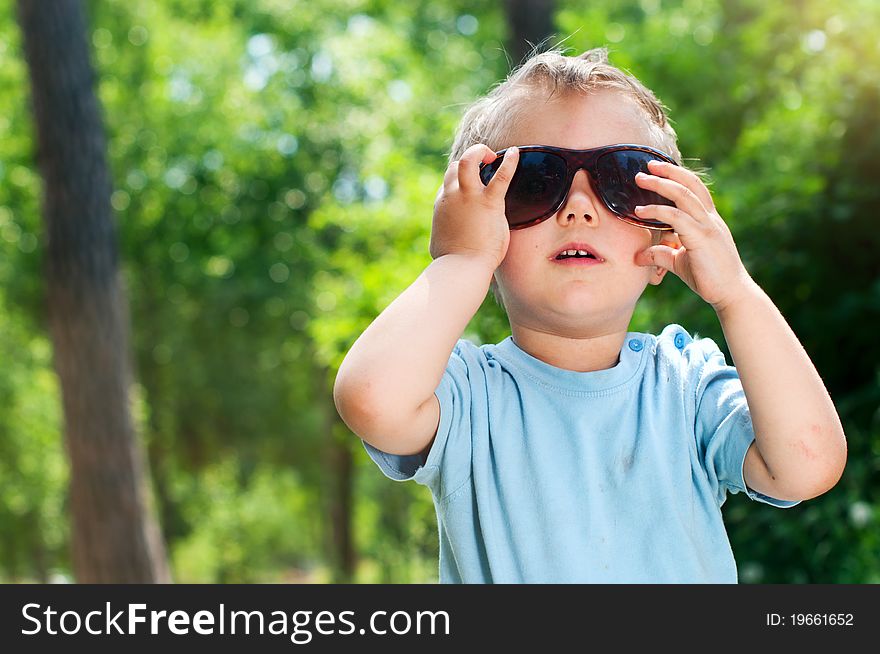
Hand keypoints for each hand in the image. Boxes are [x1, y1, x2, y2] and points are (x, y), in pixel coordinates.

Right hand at [429, 144, 518, 269]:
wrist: (461, 267)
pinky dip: (509, 162)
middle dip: (469, 161)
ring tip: (492, 156)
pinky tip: (516, 152)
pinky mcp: (489, 203)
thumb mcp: (440, 242)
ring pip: (468, 160)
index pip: (449, 183)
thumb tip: (445, 238)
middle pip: (455, 166)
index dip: (460, 182)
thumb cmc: (452, 261)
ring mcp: (468, 196)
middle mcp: (451, 195)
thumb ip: (444, 232)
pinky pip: (501, 176)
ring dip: (479, 152)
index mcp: (442, 204)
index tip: (473, 188)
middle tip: (485, 164)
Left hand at [632, 159, 754, 312]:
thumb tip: (638, 256)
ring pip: (684, 195)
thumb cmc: (708, 278)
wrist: (731, 294)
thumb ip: (661, 254)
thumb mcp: (679, 262)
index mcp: (708, 221)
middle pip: (691, 184)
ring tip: (640, 179)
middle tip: (648, 165)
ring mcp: (707, 226)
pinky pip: (677, 217)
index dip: (678, 177)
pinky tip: (640, 211)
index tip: (658, 170)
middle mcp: (710, 219)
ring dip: (661, 184)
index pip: (694, 190)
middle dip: (669, 172)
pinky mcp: (701, 238)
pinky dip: (657, 211)